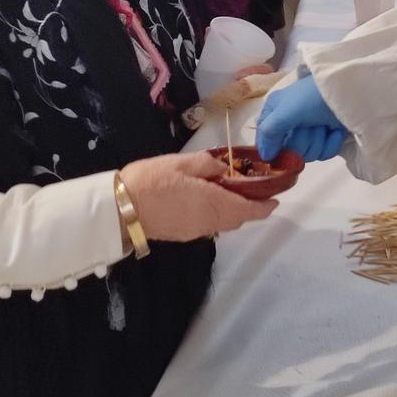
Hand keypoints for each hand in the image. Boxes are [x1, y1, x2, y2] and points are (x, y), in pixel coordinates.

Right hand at [119, 151, 276, 241]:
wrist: (120, 209)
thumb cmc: (152, 180)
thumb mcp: (182, 162)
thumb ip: (208, 164)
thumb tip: (225, 168)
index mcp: (213, 203)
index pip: (248, 210)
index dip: (265, 206)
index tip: (276, 199)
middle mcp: (209, 222)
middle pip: (238, 218)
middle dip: (250, 207)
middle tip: (255, 189)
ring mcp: (195, 231)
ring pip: (224, 223)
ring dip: (233, 211)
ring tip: (233, 192)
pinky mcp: (183, 234)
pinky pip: (209, 225)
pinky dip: (217, 214)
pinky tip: (209, 200)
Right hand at [256, 75, 348, 161]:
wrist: (350, 93)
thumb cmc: (314, 96)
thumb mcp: (286, 110)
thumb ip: (270, 132)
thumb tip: (265, 156)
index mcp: (275, 111)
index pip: (264, 138)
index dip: (272, 148)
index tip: (279, 154)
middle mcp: (290, 122)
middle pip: (289, 150)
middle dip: (302, 141)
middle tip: (309, 125)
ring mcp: (310, 131)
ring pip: (307, 154)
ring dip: (318, 140)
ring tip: (324, 124)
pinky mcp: (327, 138)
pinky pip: (323, 154)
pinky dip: (331, 143)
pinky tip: (335, 130)